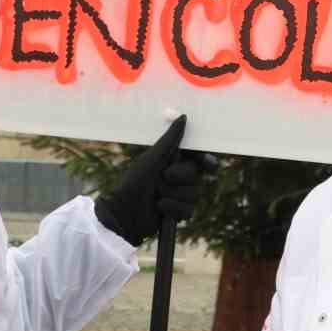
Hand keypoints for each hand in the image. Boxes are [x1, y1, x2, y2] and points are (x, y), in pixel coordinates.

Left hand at [94, 115, 206, 244]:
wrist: (125, 212)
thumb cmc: (135, 181)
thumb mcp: (152, 158)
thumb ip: (170, 139)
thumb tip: (183, 117)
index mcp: (174, 162)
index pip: (198, 158)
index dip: (206, 160)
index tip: (207, 162)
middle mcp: (180, 178)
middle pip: (196, 175)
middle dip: (180, 177)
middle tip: (164, 176)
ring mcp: (180, 196)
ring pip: (194, 194)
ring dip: (173, 194)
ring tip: (157, 196)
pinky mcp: (179, 213)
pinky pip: (188, 210)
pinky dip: (172, 208)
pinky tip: (159, 208)